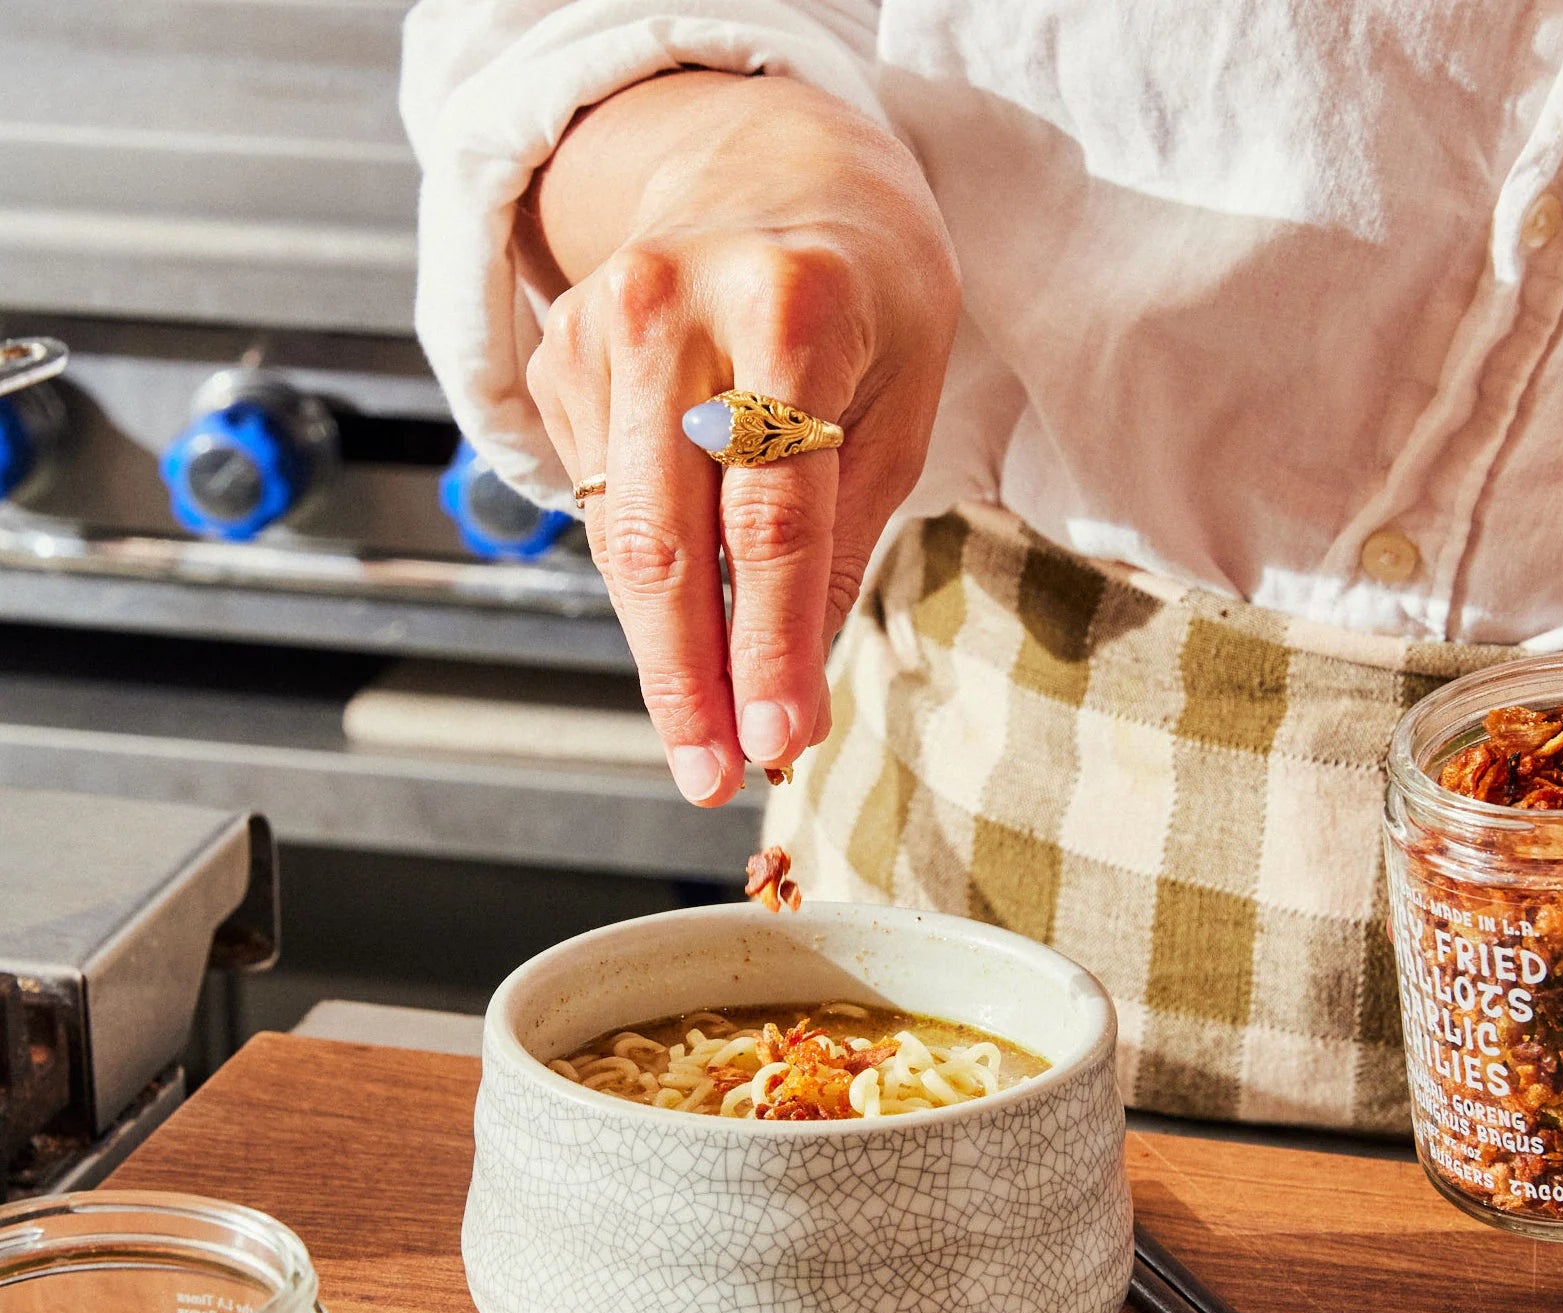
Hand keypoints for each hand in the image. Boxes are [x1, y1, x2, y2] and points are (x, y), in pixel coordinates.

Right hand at [520, 72, 958, 803]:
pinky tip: (691, 607)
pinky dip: (649, 581)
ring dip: (666, 650)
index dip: (769, 643)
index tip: (774, 741)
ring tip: (710, 730)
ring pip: (620, 538)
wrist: (771, 177)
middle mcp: (672, 304)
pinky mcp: (557, 359)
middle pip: (664, 537)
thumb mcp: (897, 408)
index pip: (771, 512)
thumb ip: (840, 544)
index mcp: (789, 306)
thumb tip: (788, 698)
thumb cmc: (862, 302)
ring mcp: (596, 327)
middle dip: (688, 678)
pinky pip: (601, 511)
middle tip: (709, 776)